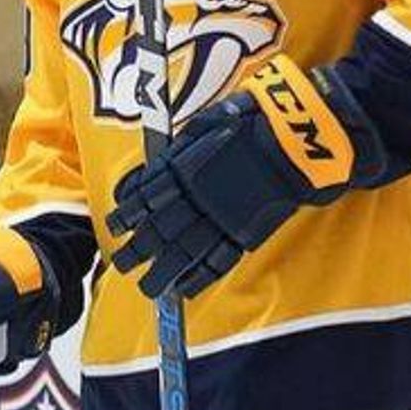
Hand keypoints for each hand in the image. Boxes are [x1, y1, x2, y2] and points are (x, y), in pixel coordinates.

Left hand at [107, 55, 385, 298]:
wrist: (294, 138)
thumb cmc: (253, 119)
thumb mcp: (210, 120)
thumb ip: (184, 145)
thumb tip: (160, 164)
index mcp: (184, 167)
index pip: (147, 196)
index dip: (129, 214)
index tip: (115, 227)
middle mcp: (196, 196)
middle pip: (159, 228)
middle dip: (139, 249)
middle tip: (123, 264)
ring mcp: (220, 217)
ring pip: (184, 251)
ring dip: (163, 272)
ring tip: (148, 288)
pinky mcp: (244, 232)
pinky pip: (218, 259)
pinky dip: (201, 277)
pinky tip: (184, 290)